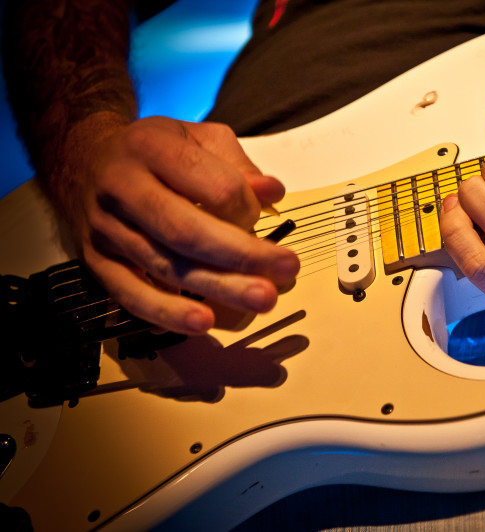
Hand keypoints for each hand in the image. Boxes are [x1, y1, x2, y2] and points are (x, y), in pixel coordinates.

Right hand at [54, 114, 299, 334]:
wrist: (79, 159)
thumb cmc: (151, 151)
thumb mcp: (194, 137)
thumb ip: (236, 163)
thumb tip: (272, 192)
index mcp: (152, 148)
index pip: (212, 185)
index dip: (246, 207)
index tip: (261, 216)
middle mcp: (123, 187)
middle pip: (189, 231)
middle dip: (243, 256)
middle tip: (287, 269)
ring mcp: (106, 228)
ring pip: (167, 266)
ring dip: (219, 288)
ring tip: (262, 300)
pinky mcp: (96, 261)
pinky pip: (131, 294)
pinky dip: (169, 312)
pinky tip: (204, 322)